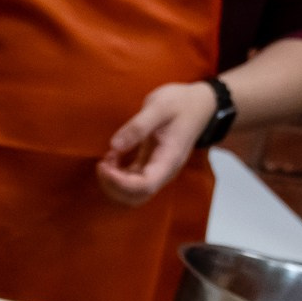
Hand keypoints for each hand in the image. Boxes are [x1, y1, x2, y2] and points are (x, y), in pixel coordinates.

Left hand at [97, 81, 215, 206]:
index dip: (120, 182)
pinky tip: (113, 157)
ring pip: (132, 193)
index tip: (104, 166)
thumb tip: (115, 145)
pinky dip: (118, 175)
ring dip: (114, 182)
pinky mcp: (150, 166)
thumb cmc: (181, 104)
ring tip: (107, 159)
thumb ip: (138, 126)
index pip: (144, 185)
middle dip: (113, 186)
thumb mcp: (159, 107)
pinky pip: (132, 182)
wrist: (199, 105)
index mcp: (168, 159)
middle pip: (136, 196)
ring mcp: (157, 171)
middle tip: (102, 164)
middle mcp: (164, 171)